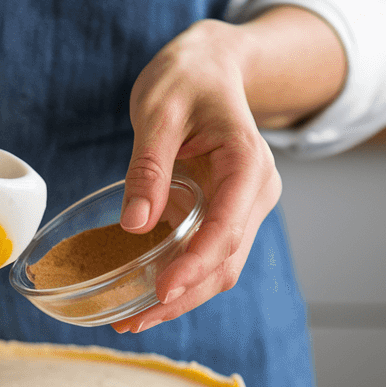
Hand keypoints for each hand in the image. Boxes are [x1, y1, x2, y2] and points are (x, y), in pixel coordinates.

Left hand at [111, 18, 280, 333]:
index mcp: (248, 164)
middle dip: (182, 295)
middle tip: (132, 320)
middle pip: (225, 260)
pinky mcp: (223, 215)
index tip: (162, 290)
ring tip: (130, 319)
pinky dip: (178, 280)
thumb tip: (134, 225)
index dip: (195, 265)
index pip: (227, 228)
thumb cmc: (187, 78)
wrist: (209, 66)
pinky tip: (143, 298)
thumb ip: (148, 166)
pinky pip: (205, 256)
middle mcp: (255, 192)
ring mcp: (243, 207)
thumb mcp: (159, 111)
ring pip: (219, 267)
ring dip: (180, 298)